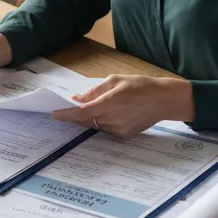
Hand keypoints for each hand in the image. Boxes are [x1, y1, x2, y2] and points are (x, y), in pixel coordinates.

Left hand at [52, 75, 194, 138]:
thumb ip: (94, 91)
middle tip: (75, 106)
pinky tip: (117, 113)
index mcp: (108, 104)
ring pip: (96, 125)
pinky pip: (107, 130)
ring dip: (94, 118)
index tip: (54, 114)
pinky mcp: (124, 136)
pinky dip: (105, 122)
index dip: (66, 115)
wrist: (163, 100)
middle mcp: (111, 120)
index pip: (81, 113)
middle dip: (80, 114)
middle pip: (87, 120)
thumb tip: (77, 98)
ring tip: (107, 106)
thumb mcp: (115, 81)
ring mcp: (118, 130)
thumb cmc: (140, 86)